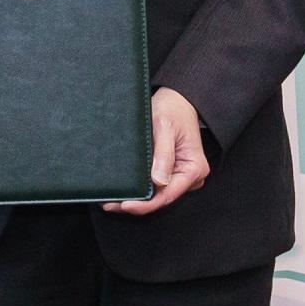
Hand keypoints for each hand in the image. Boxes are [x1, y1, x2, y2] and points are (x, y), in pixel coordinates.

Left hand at [104, 88, 213, 216]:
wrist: (177, 100)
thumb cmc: (172, 110)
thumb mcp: (165, 128)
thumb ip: (163, 154)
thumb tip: (159, 181)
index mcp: (194, 168)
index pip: (168, 195)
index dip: (146, 204)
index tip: (125, 205)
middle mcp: (191, 177)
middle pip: (161, 198)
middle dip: (137, 204)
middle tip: (110, 204)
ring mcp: (182, 177)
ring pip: (158, 195)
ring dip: (137, 199)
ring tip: (112, 200)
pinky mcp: (173, 173)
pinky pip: (157, 187)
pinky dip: (141, 190)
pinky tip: (124, 191)